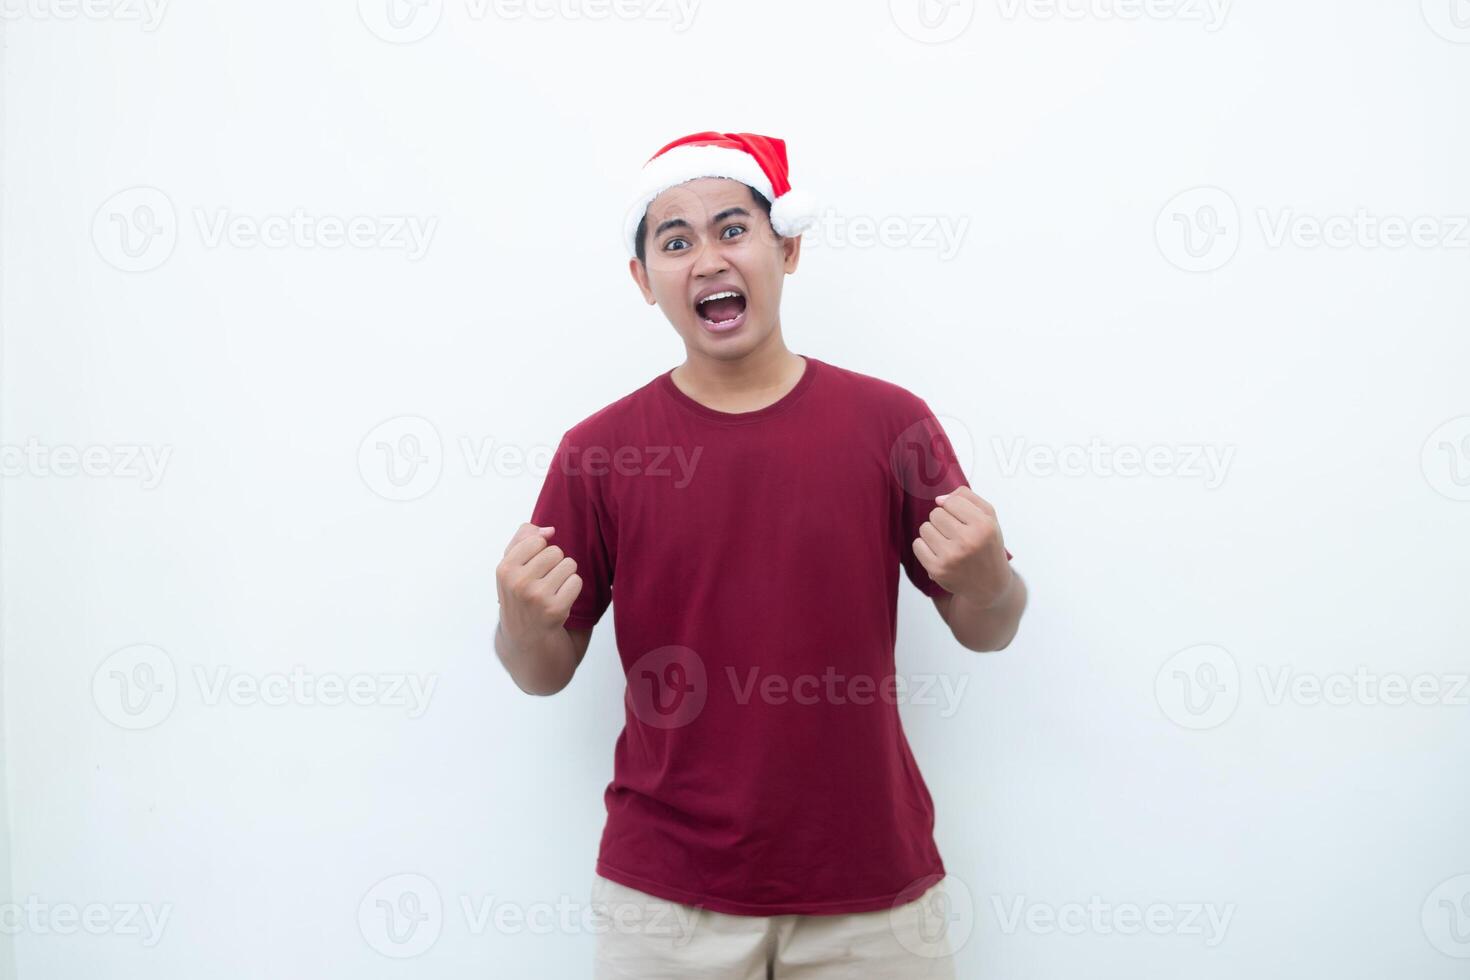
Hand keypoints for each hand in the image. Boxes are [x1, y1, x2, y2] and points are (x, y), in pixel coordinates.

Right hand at [496, 523, 582, 639]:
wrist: (524, 636)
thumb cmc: (519, 593)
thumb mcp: (511, 565)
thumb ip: (524, 537)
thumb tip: (550, 530)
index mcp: (504, 569)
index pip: (537, 540)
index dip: (540, 551)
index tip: (532, 567)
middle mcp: (518, 583)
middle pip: (555, 551)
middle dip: (554, 563)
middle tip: (544, 580)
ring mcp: (537, 598)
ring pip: (569, 564)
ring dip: (565, 575)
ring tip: (552, 589)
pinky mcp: (556, 610)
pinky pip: (577, 581)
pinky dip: (572, 588)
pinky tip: (560, 599)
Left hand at [913, 486, 1012, 606]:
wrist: (990, 584)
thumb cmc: (987, 546)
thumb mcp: (989, 518)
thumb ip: (967, 498)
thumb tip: (939, 499)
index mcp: (984, 526)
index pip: (951, 501)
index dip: (953, 508)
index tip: (961, 519)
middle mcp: (968, 541)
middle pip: (936, 514)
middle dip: (942, 520)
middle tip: (954, 533)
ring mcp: (952, 557)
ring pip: (924, 528)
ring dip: (932, 533)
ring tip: (947, 542)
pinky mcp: (937, 570)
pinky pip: (917, 545)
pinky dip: (924, 547)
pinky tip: (938, 552)